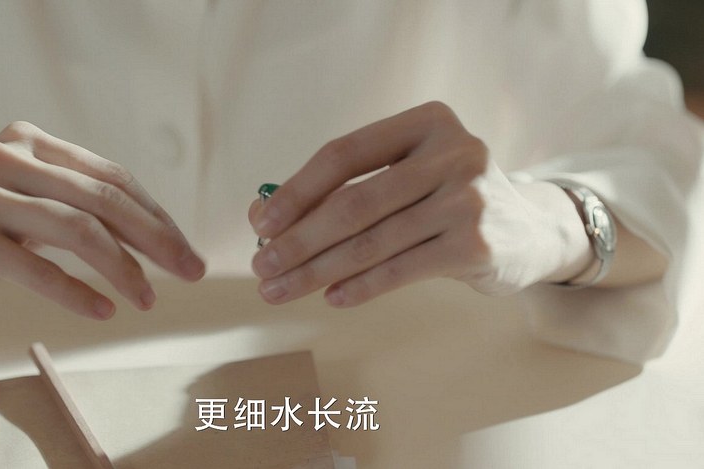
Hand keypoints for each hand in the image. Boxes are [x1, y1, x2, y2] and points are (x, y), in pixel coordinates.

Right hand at [0, 122, 204, 317]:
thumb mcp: (31, 208)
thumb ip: (81, 207)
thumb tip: (161, 238)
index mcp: (32, 143)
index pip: (113, 179)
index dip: (157, 218)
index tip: (187, 253)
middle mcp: (7, 156)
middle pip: (104, 198)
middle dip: (156, 239)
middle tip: (191, 272)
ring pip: (77, 228)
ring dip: (123, 269)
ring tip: (147, 301)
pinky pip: (36, 266)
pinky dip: (75, 291)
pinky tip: (103, 310)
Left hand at [249, 102, 591, 306]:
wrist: (529, 231)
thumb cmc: (446, 201)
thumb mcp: (403, 178)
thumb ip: (340, 189)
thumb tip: (262, 214)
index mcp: (426, 123)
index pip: (344, 153)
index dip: (296, 190)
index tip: (260, 224)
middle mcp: (453, 153)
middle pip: (354, 201)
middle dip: (299, 240)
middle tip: (263, 269)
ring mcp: (469, 198)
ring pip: (372, 241)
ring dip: (317, 271)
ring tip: (281, 290)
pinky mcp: (476, 244)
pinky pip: (400, 269)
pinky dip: (359, 286)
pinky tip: (331, 297)